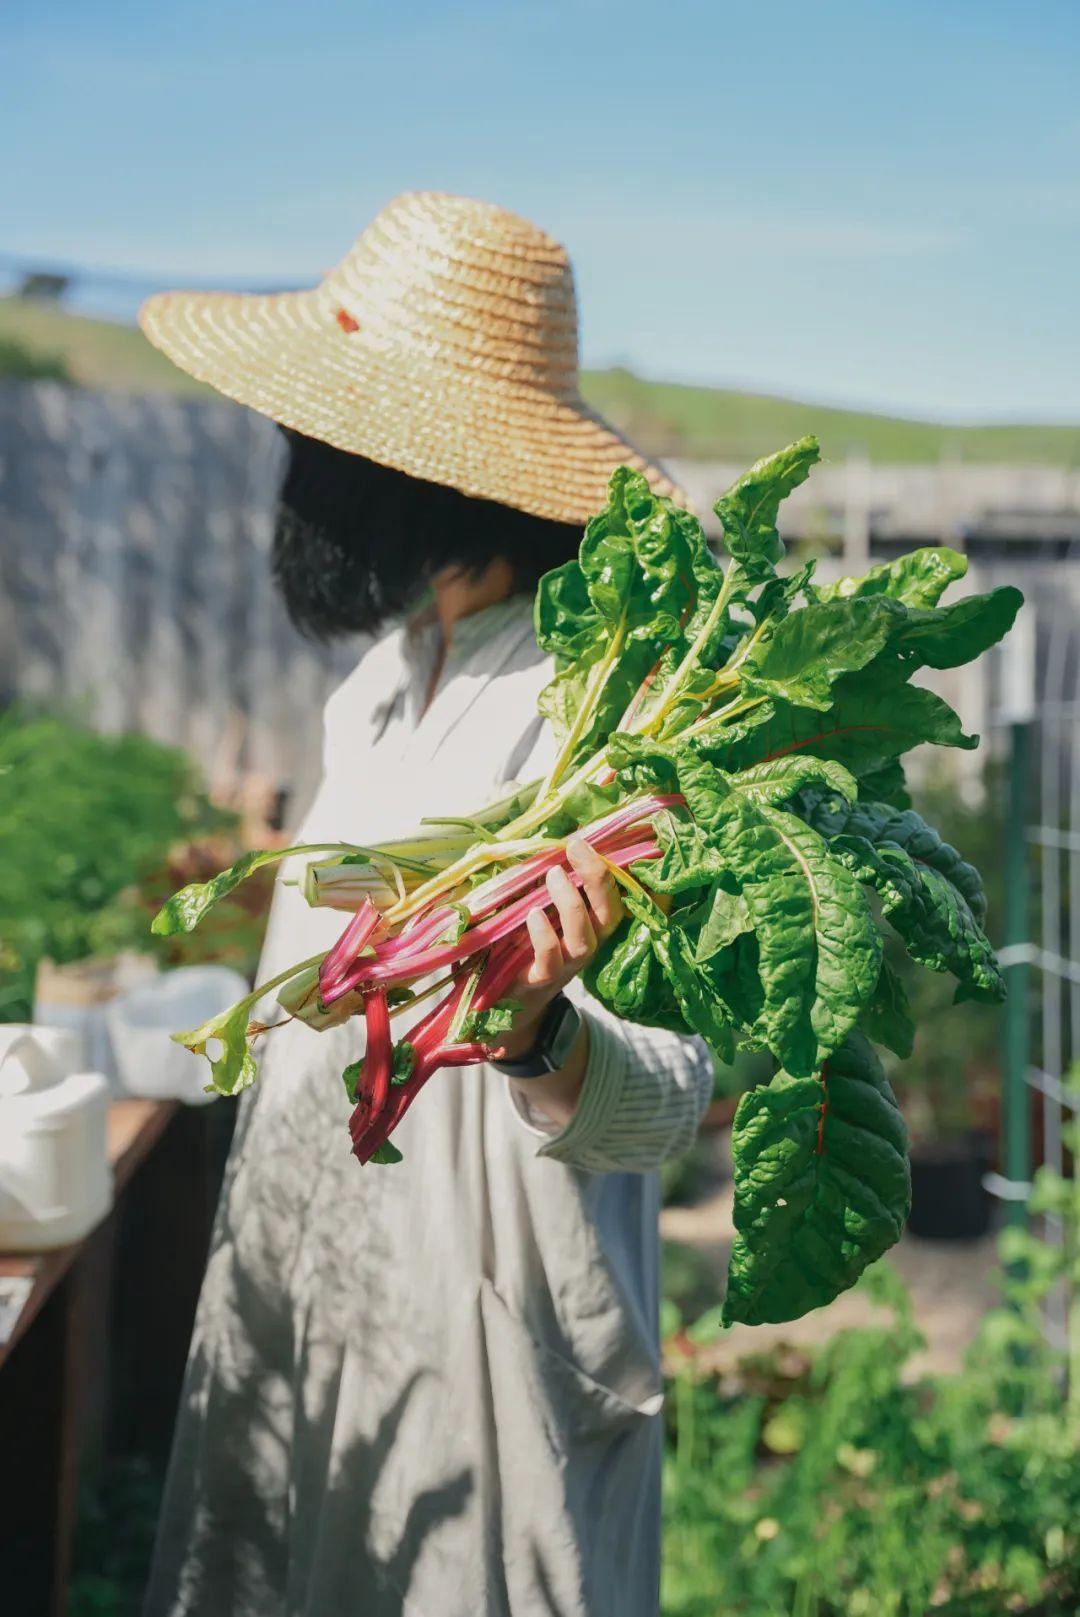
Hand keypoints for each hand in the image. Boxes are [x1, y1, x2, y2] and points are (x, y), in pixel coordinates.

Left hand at [494, 836, 622, 1061]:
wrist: (491, 1011)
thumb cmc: (507, 952)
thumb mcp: (517, 914)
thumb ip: (521, 887)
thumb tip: (515, 849)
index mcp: (581, 927)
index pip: (609, 898)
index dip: (604, 870)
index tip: (582, 840)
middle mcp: (580, 948)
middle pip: (608, 915)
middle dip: (599, 879)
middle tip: (577, 847)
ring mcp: (561, 968)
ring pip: (585, 940)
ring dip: (572, 905)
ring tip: (553, 874)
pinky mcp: (537, 984)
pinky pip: (550, 961)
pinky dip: (544, 936)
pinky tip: (532, 915)